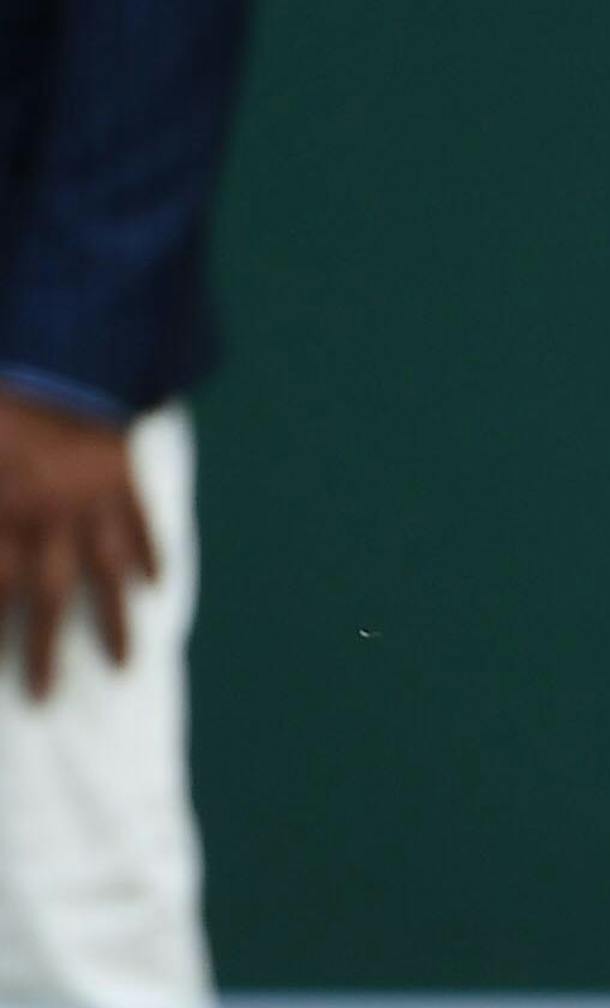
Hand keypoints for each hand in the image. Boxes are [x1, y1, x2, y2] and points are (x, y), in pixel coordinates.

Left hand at [0, 388, 157, 701]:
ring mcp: (91, 499)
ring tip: (126, 665)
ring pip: (106, 572)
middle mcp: (47, 518)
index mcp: (1, 512)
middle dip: (44, 649)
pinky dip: (151, 554)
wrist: (61, 351)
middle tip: (46, 696)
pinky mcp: (123, 476)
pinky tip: (157, 585)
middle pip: (48, 596)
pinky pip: (141, 524)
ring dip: (116, 621)